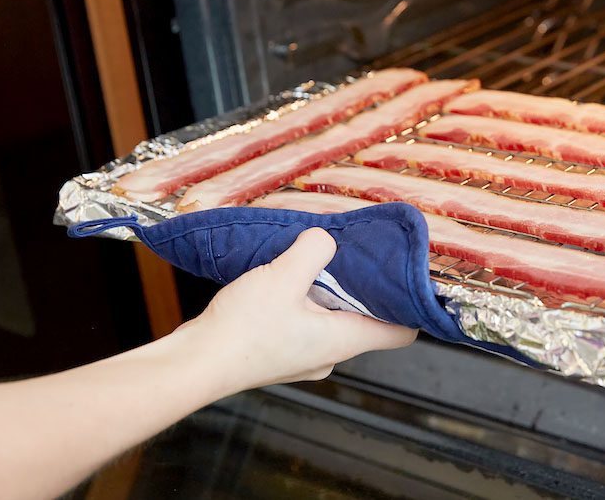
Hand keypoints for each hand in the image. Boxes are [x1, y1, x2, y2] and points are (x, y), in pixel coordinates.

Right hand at [180, 228, 416, 391]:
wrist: (193, 365)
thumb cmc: (241, 331)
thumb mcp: (283, 277)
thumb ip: (313, 251)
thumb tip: (326, 239)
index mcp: (344, 341)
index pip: (402, 332)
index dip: (410, 305)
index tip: (407, 277)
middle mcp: (330, 355)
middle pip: (365, 319)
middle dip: (361, 286)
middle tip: (351, 253)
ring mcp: (303, 357)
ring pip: (331, 319)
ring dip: (325, 291)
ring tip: (312, 260)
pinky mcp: (279, 353)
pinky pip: (304, 322)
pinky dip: (300, 301)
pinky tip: (281, 279)